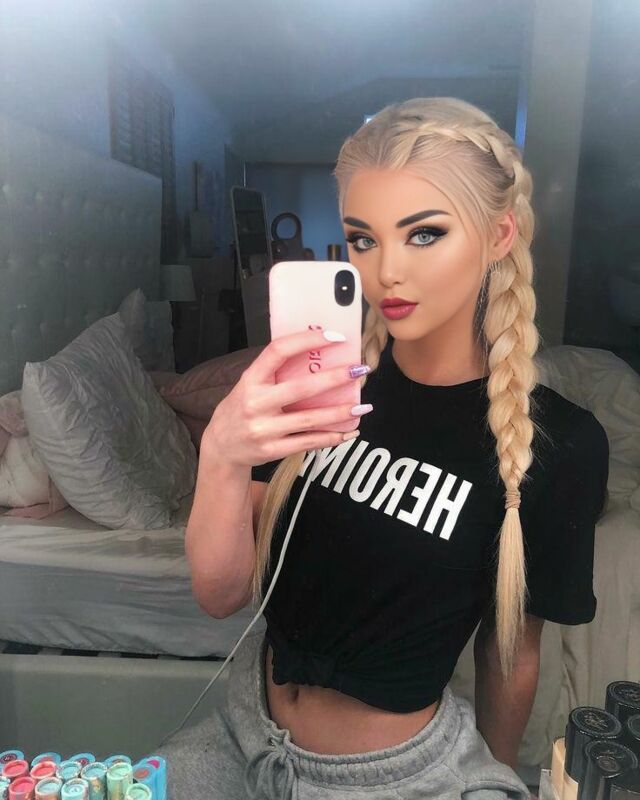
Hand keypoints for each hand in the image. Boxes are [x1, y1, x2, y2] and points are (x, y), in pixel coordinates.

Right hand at [201, 328, 370, 467]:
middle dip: (335, 378)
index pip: (279, 351)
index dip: (307, 340)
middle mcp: (255, 403)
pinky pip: (307, 442)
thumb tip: (317, 354)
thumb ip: (275, 372)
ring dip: (340, 413)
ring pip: (309, 420)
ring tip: (363, 406)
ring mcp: (263, 429)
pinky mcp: (272, 450)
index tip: (335, 337)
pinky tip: (348, 432)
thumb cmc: (242, 408)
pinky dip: (331, 437)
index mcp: (251, 379)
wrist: (221, 447)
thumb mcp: (249, 384)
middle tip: (359, 370)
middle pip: (301, 388)